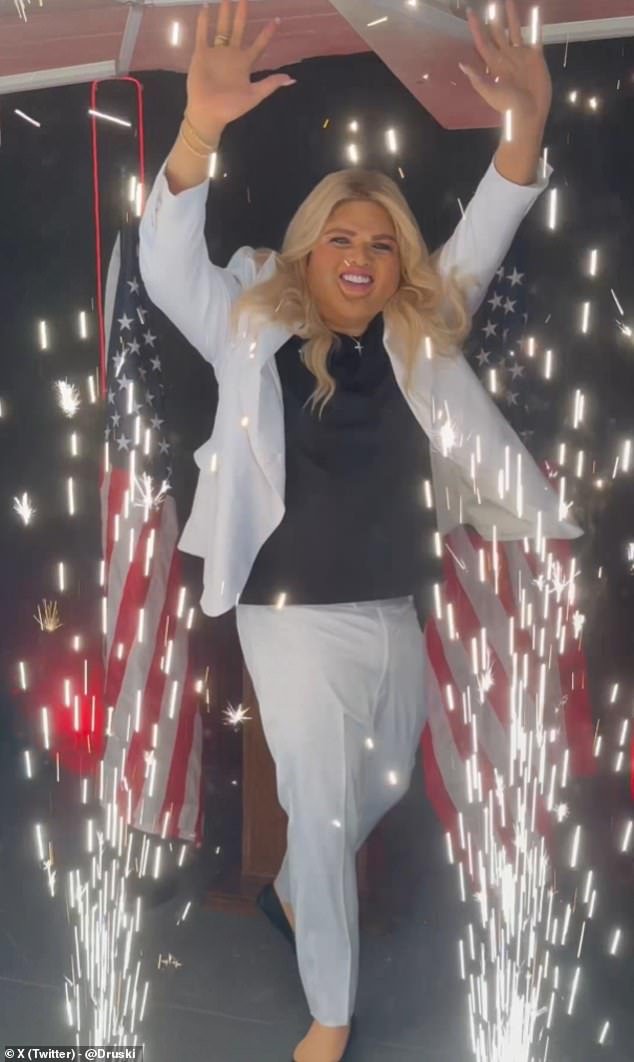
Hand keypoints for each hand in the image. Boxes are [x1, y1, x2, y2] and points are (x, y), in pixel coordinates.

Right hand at [186, 0, 295, 137]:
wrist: (208, 113)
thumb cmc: (231, 107)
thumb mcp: (254, 96)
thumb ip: (270, 84)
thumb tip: (292, 79)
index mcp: (245, 63)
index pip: (259, 44)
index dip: (267, 33)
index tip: (276, 20)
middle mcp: (232, 55)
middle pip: (239, 29)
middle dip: (242, 13)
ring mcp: (216, 53)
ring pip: (222, 28)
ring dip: (224, 13)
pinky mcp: (201, 54)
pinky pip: (202, 34)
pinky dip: (203, 20)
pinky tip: (206, 6)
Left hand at [459, 0, 551, 123]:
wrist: (529, 114)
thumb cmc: (509, 106)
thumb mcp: (490, 93)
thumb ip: (478, 79)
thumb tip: (462, 65)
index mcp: (493, 64)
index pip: (482, 41)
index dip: (476, 28)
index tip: (470, 13)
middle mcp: (505, 57)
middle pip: (498, 32)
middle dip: (494, 17)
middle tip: (491, 2)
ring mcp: (520, 55)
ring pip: (514, 30)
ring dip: (512, 16)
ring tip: (508, 1)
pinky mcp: (535, 57)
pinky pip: (535, 36)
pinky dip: (535, 24)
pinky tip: (535, 12)